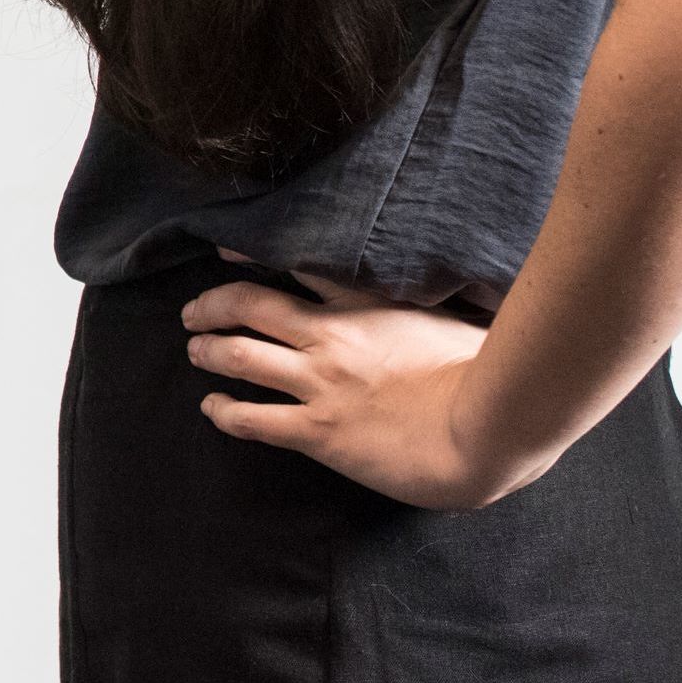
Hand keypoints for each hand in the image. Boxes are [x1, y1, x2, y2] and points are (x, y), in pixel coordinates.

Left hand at [180, 260, 548, 510]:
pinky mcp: (319, 432)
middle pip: (251, 305)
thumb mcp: (461, 318)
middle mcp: (333, 338)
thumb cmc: (489, 375)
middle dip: (212, 305)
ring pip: (240, 356)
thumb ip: (438, 303)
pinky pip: (254, 419)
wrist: (489, 429)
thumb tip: (451, 290)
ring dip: (209, 351)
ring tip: (194, 350)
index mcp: (368, 305)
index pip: (302, 264)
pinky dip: (224, 411)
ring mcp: (321, 385)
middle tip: (192, 311)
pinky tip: (212, 408)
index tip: (225, 250)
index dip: (255, 254)